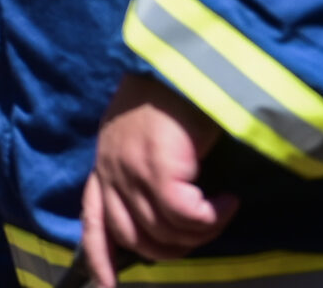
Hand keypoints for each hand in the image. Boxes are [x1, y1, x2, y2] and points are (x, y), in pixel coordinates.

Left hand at [81, 74, 237, 284]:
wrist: (184, 62)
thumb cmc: (171, 93)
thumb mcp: (143, 135)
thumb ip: (142, 170)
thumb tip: (167, 210)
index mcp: (105, 165)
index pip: (94, 224)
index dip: (101, 260)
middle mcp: (111, 172)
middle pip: (137, 240)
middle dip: (173, 249)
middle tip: (205, 229)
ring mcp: (132, 172)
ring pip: (166, 234)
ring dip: (201, 232)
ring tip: (222, 209)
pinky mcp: (159, 170)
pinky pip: (187, 217)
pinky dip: (213, 217)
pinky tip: (228, 200)